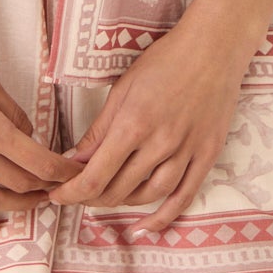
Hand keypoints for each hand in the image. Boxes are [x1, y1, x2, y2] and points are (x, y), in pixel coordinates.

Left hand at [47, 20, 252, 232]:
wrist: (214, 47)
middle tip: (77, 194)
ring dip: (122, 203)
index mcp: (133, 123)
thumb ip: (99, 130)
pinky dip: (164, 217)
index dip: (72, 193)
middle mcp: (160, 144)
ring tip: (106, 198)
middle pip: (118, 190)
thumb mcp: (123, 89)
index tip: (58, 194)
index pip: (95, 176)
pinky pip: (184, 197)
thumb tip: (73, 161)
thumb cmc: (165, 60)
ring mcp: (186, 152)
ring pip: (148, 196)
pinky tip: (147, 225)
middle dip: (91, 198)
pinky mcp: (207, 156)